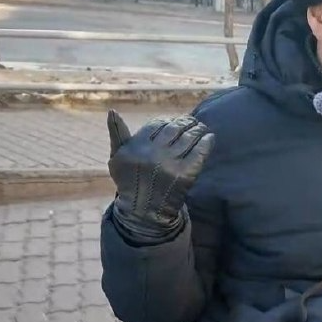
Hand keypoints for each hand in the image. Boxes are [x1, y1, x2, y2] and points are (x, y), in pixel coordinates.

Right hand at [106, 110, 214, 238]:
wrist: (143, 211)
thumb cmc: (130, 181)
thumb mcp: (118, 157)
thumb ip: (117, 133)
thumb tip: (112, 111)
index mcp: (137, 146)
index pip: (158, 124)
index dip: (168, 120)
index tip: (174, 121)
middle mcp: (154, 153)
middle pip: (176, 128)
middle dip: (186, 122)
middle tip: (193, 121)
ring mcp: (171, 163)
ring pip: (189, 138)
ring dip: (198, 129)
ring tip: (202, 128)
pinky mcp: (185, 174)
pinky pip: (200, 152)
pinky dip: (207, 142)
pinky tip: (209, 138)